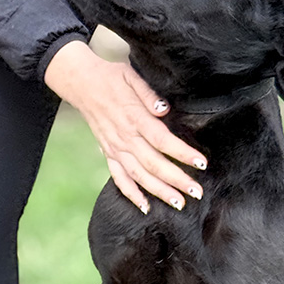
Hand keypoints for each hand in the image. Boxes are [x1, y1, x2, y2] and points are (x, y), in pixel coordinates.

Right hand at [44, 40, 206, 213]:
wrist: (82, 85)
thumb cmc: (113, 78)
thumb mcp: (131, 76)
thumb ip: (148, 93)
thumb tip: (164, 109)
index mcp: (134, 117)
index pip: (162, 140)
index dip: (182, 153)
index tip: (201, 163)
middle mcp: (125, 137)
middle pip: (154, 164)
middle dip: (177, 180)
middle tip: (197, 192)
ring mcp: (115, 148)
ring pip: (139, 176)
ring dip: (159, 192)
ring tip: (178, 204)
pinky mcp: (109, 154)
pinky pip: (119, 178)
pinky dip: (131, 194)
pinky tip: (146, 207)